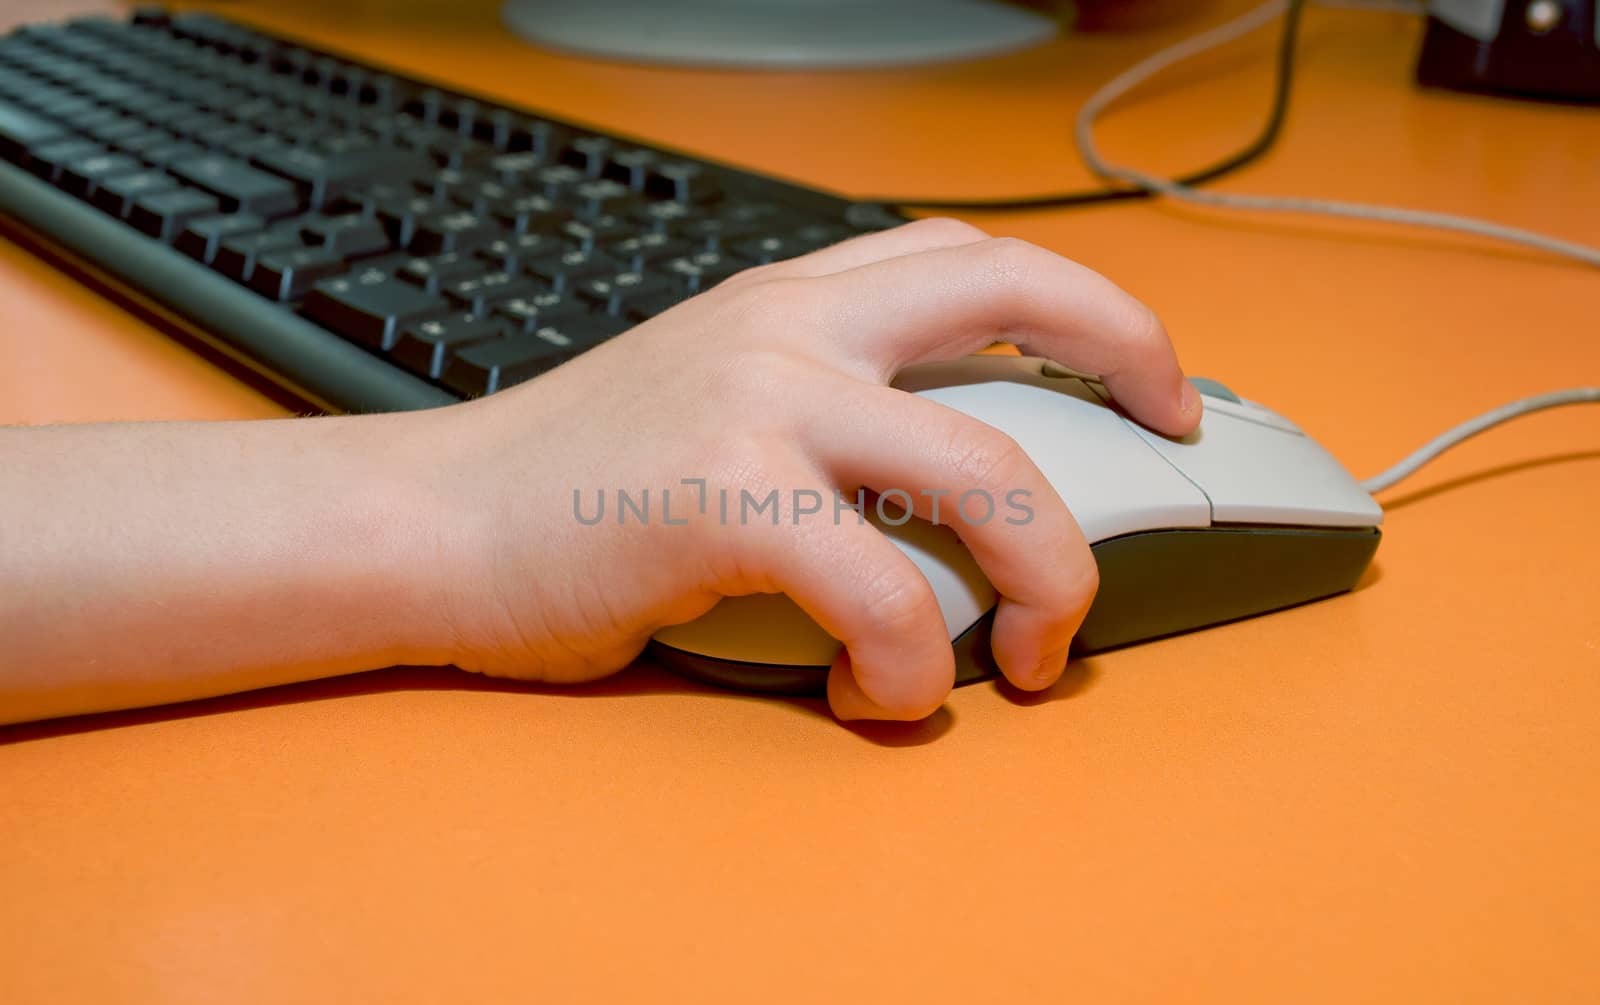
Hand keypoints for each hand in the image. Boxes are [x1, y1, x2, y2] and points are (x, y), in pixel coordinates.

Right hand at [413, 218, 1201, 720]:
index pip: (973, 254)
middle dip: (1135, 361)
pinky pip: (885, 593)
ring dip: (1050, 577)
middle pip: (1020, 298)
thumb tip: (942, 490)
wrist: (431, 520)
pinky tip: (881, 693)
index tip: (1145, 374)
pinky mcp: (722, 496)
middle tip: (1175, 447)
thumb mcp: (711, 399)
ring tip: (1035, 653)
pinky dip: (913, 666)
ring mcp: (760, 401)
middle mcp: (791, 327)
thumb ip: (822, 408)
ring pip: (988, 472)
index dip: (1088, 305)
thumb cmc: (570, 482)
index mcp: (792, 300)